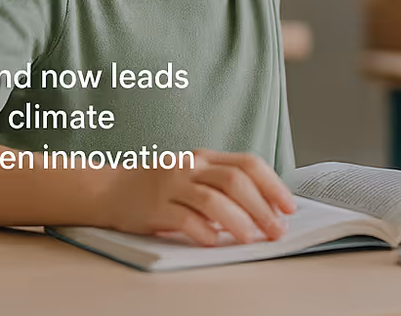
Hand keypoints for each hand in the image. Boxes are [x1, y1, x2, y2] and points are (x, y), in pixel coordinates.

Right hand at [99, 149, 296, 246]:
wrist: (111, 188)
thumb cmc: (159, 186)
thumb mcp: (192, 176)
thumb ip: (221, 186)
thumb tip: (264, 210)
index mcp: (205, 157)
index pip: (247, 163)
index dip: (272, 184)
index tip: (289, 207)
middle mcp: (191, 165)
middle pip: (234, 181)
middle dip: (262, 207)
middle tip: (276, 230)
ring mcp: (172, 184)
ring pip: (212, 199)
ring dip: (237, 221)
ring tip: (251, 239)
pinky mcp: (155, 207)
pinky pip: (184, 218)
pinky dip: (203, 231)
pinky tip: (214, 242)